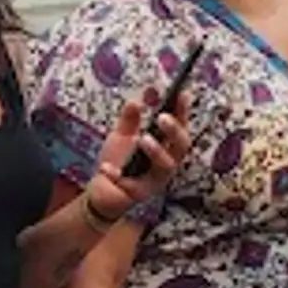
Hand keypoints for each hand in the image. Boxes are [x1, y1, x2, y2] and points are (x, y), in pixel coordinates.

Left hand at [79, 93, 188, 226]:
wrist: (103, 190)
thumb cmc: (119, 161)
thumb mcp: (122, 136)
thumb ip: (129, 120)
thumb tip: (135, 101)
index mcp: (166, 145)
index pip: (180, 126)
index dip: (183, 111)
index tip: (183, 94)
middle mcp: (167, 162)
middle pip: (181, 146)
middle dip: (175, 131)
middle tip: (162, 117)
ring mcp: (157, 179)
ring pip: (166, 166)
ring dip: (157, 152)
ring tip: (143, 139)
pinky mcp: (141, 194)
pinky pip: (133, 185)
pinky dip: (117, 175)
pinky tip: (106, 168)